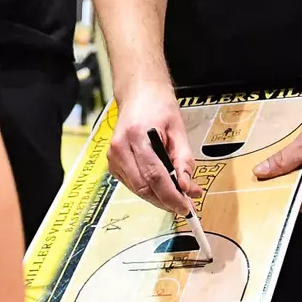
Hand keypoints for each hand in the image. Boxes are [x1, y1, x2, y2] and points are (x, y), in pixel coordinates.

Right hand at [108, 81, 199, 214]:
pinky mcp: (112, 164)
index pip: (155, 176)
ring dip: (158, 197)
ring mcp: (113, 157)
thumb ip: (184, 160)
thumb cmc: (159, 108)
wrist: (139, 94)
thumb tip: (188, 188)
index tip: (186, 207)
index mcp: (137, 136)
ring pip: (138, 190)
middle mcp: (120, 148)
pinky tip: (161, 186)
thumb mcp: (178, 130)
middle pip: (144, 187)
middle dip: (166, 200)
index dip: (171, 196)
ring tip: (177, 196)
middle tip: (185, 205)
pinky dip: (149, 190)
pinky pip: (133, 185)